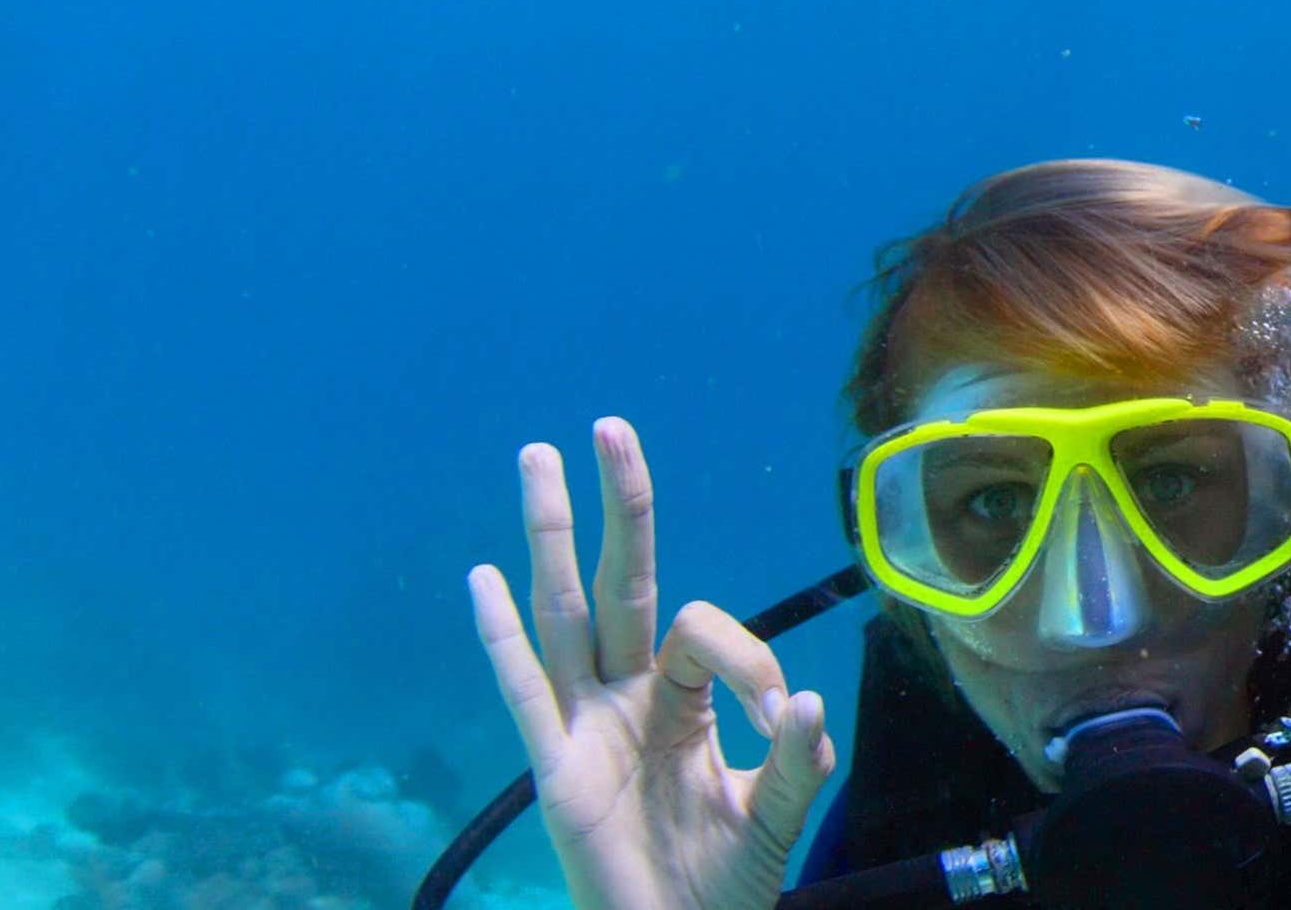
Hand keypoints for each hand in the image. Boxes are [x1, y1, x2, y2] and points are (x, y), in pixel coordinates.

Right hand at [467, 417, 835, 909]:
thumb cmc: (720, 885)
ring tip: (537, 459)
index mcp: (684, 703)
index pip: (707, 633)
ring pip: (564, 616)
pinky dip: (503, 640)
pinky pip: (527, 694)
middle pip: (620, 585)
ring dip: (550, 538)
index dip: (752, 658)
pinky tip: (484, 580)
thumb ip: (795, 766)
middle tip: (608, 427)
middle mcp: (629, 699)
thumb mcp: (775, 820)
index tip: (785, 716)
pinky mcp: (556, 771)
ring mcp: (586, 728)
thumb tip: (806, 702)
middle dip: (619, 507)